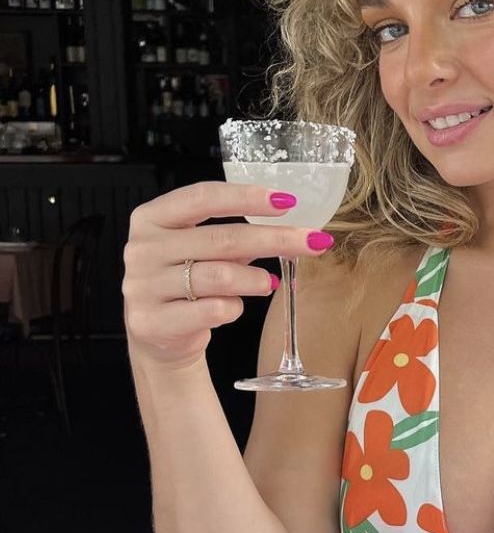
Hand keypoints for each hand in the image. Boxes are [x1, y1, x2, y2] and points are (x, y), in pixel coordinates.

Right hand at [122, 181, 331, 369]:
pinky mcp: (152, 321)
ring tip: (270, 283)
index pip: (202, 198)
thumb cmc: (185, 285)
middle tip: (312, 242)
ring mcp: (143, 286)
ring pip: (219, 276)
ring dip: (256, 279)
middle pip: (221, 238)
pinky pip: (212, 310)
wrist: (157, 335)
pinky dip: (234, 308)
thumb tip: (290, 230)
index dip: (246, 197)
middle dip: (274, 239)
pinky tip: (234, 307)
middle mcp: (143, 249)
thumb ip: (235, 238)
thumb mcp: (202, 252)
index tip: (286, 201)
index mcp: (151, 218)